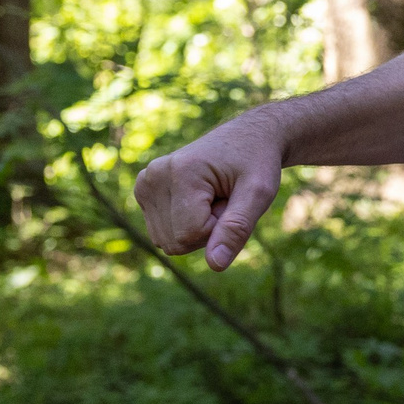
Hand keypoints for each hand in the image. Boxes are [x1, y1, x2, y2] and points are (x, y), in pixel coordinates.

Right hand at [135, 113, 286, 271]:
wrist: (247, 138)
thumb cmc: (257, 163)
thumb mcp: (259, 193)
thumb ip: (237, 229)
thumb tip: (215, 265)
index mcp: (179, 173)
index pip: (190, 236)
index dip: (218, 228)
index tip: (232, 200)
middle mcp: (153, 177)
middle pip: (174, 243)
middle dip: (207, 230)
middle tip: (224, 199)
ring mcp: (145, 183)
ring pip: (166, 241)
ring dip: (196, 229)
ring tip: (214, 198)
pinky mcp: (144, 190)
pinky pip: (162, 233)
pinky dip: (184, 224)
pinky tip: (200, 199)